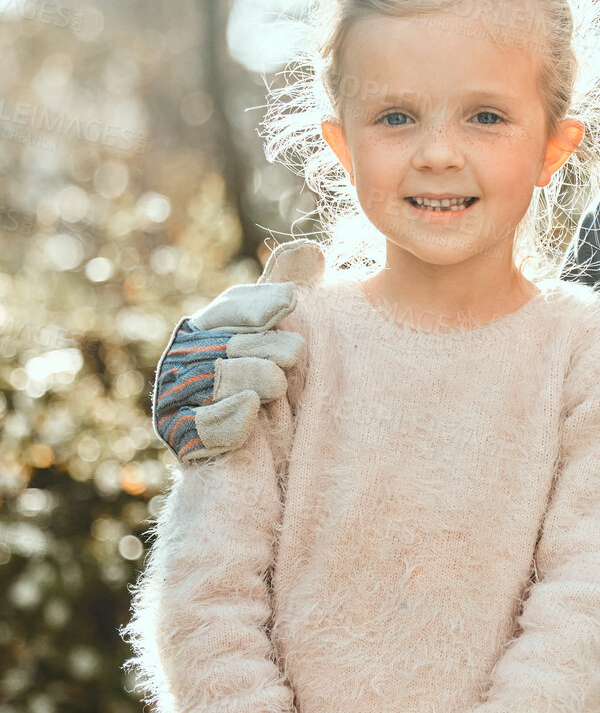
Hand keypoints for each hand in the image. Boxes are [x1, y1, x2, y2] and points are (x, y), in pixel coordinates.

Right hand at [152, 241, 321, 460]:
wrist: (274, 464)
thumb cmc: (283, 395)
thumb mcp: (287, 338)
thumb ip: (290, 291)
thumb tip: (310, 249)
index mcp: (206, 330)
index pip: (231, 307)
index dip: (261, 303)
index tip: (291, 303)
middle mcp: (182, 360)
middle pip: (230, 340)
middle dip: (270, 348)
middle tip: (292, 361)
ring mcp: (177, 400)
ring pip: (222, 375)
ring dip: (261, 380)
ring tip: (275, 390)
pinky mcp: (182, 439)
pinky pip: (206, 421)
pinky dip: (234, 416)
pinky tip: (252, 411)